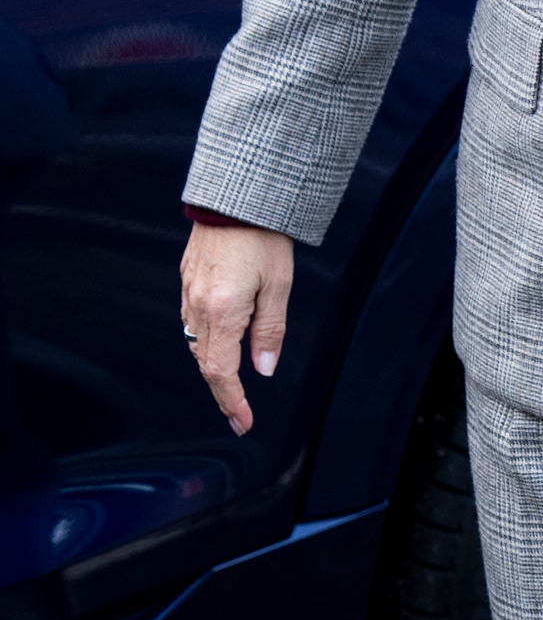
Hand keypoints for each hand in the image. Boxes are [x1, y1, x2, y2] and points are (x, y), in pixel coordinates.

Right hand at [180, 223, 293, 435]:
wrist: (234, 197)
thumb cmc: (262, 237)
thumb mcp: (279, 285)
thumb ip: (270, 331)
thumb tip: (264, 369)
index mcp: (222, 312)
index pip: (222, 372)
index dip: (232, 402)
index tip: (243, 422)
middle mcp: (198, 306)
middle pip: (205, 364)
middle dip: (222, 393)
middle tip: (238, 414)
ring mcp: (188, 292)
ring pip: (195, 345)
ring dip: (212, 370)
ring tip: (230, 388)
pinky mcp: (187, 279)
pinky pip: (190, 322)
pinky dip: (203, 343)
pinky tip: (217, 345)